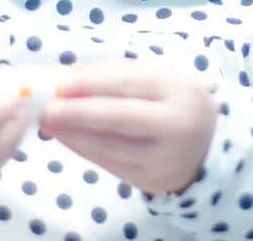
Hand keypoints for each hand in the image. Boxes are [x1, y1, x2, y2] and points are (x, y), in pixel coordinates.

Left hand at [38, 59, 218, 194]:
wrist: (208, 142)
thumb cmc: (171, 98)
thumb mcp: (156, 75)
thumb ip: (114, 73)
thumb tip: (66, 77)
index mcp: (178, 88)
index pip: (128, 84)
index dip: (90, 84)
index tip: (58, 83)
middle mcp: (177, 123)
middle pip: (119, 117)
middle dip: (76, 113)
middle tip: (44, 108)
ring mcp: (166, 156)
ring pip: (111, 145)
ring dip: (73, 134)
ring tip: (47, 121)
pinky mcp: (152, 179)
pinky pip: (110, 163)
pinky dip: (83, 149)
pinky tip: (66, 137)